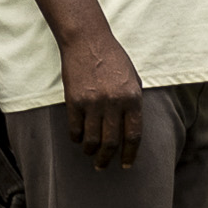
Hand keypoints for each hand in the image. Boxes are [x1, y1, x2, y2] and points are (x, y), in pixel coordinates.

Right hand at [61, 31, 146, 170]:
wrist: (88, 42)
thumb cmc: (113, 59)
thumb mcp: (133, 79)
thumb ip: (133, 103)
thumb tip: (129, 126)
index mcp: (133, 99)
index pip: (133, 135)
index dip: (129, 154)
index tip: (125, 164)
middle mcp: (114, 103)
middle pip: (111, 141)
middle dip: (107, 158)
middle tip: (102, 166)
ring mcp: (93, 102)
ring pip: (92, 138)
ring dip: (90, 150)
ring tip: (89, 154)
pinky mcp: (74, 100)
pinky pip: (74, 127)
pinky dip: (75, 137)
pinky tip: (77, 140)